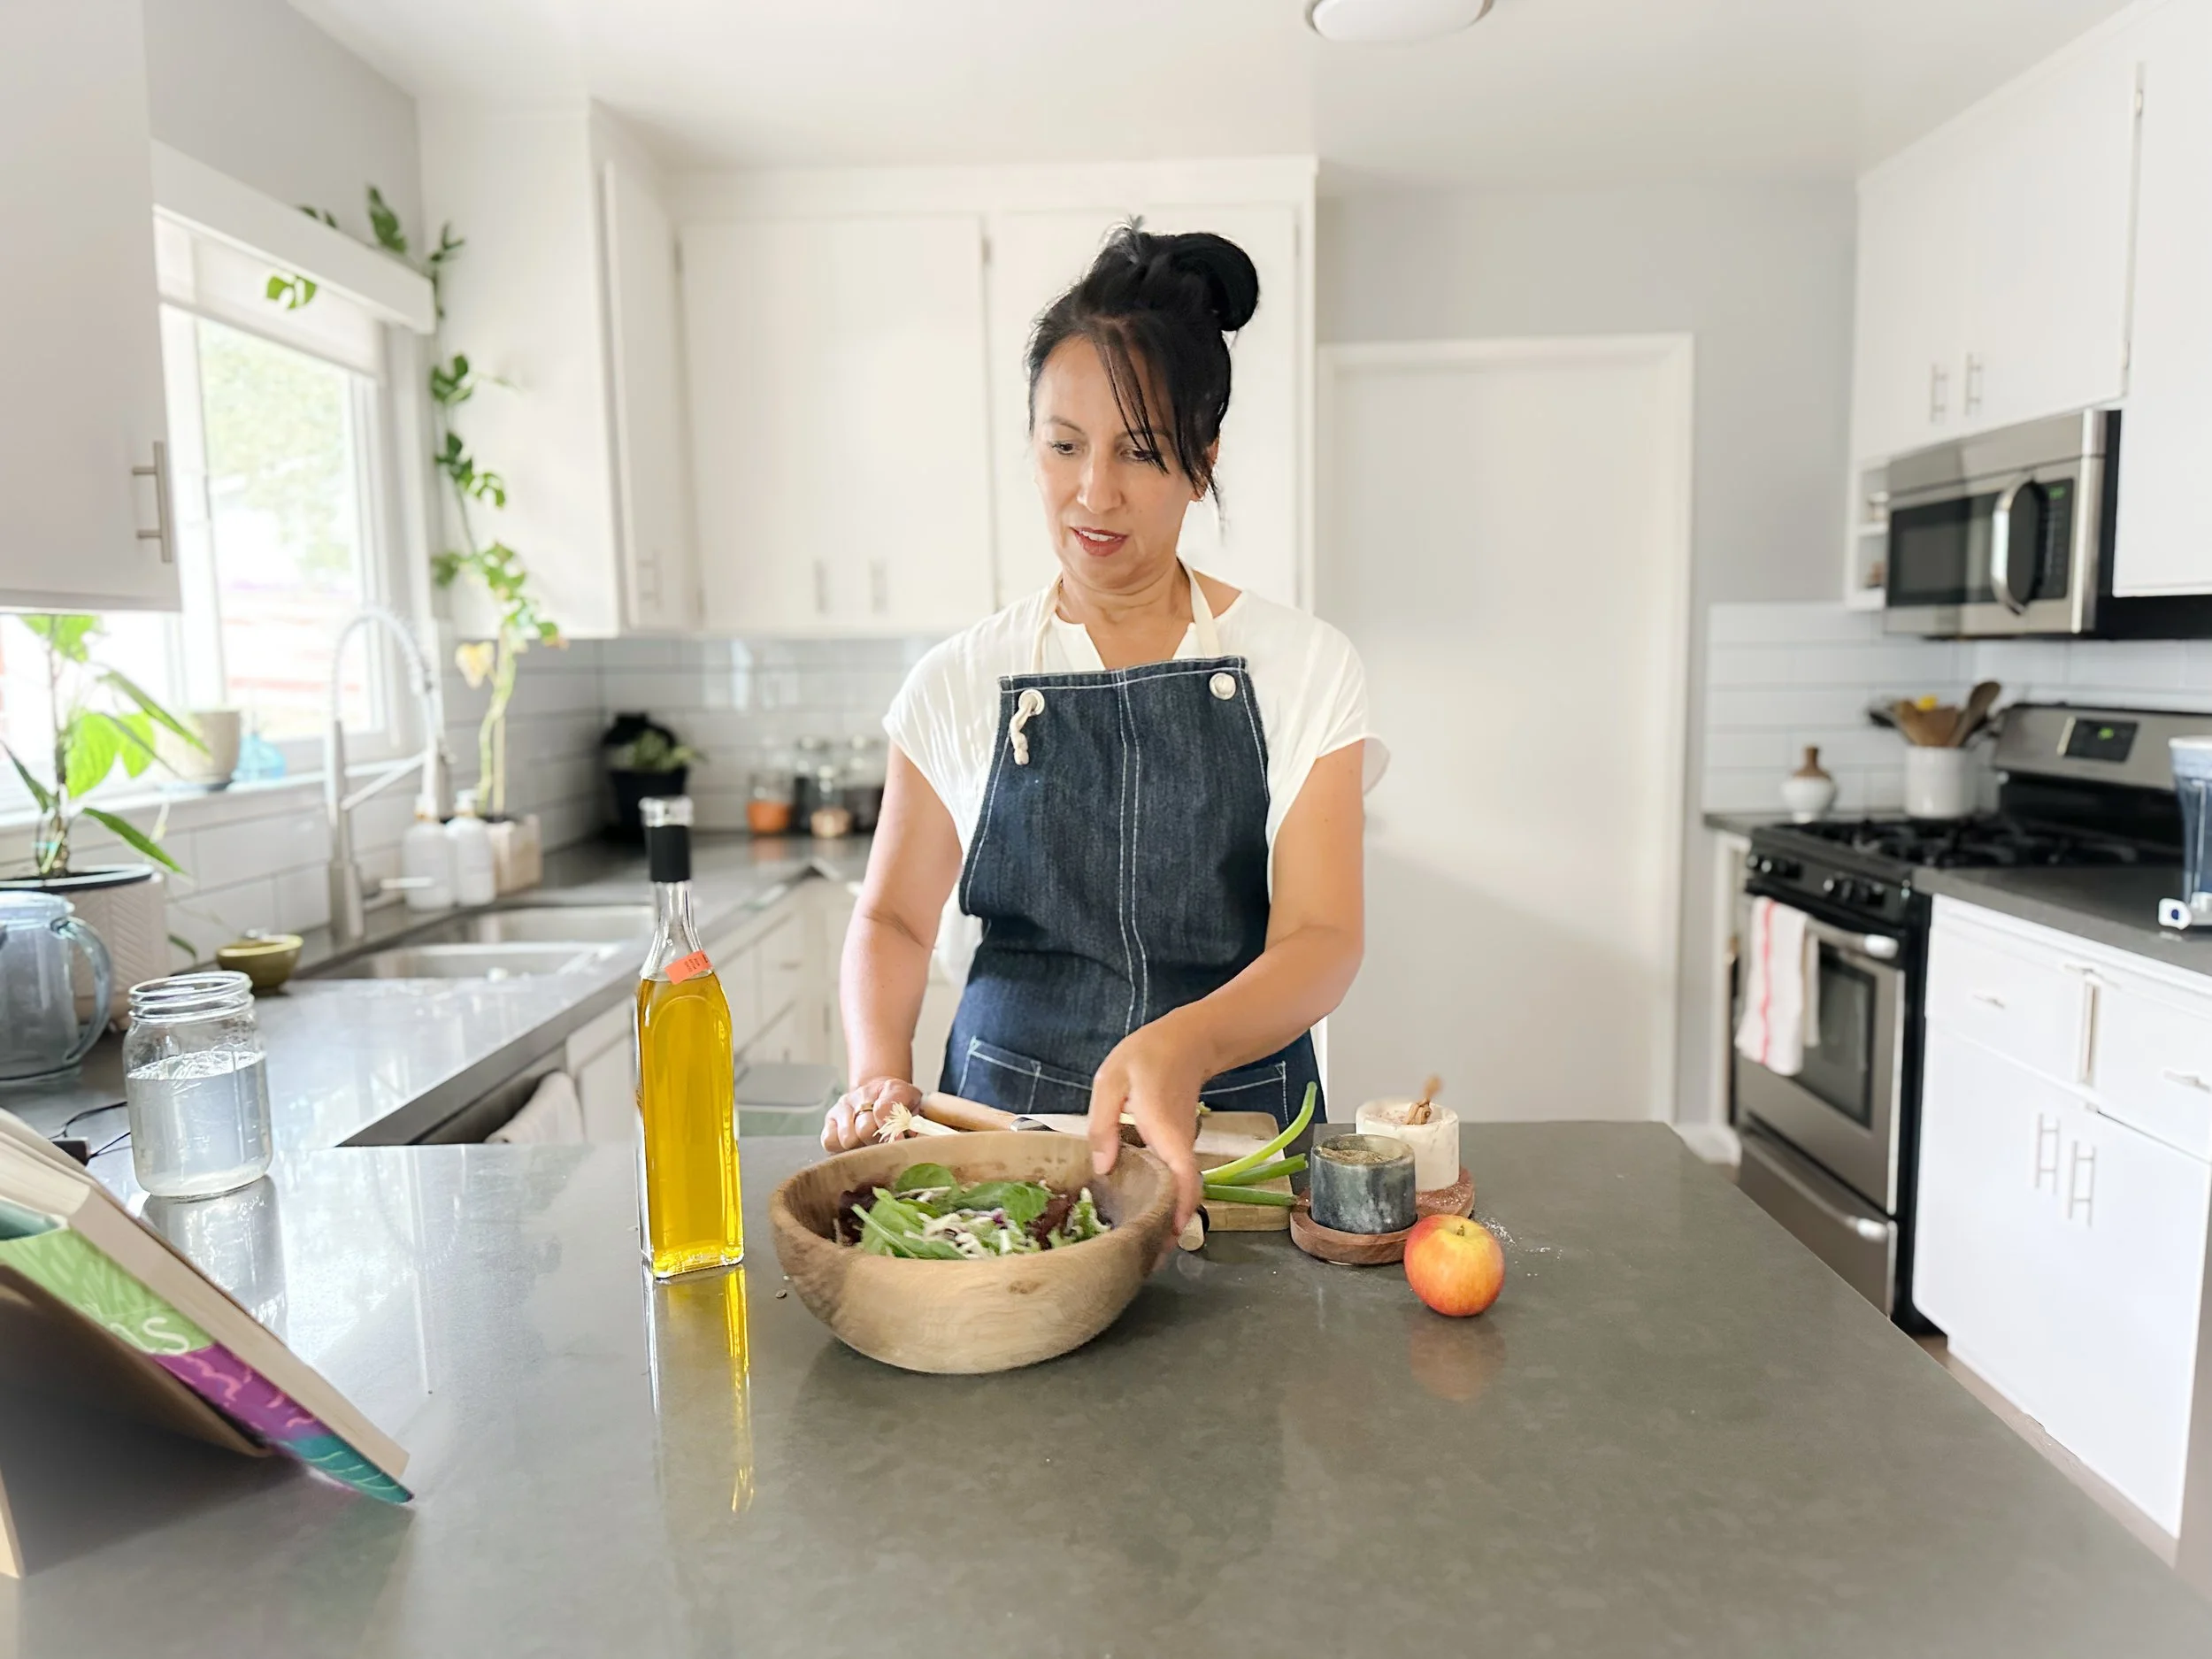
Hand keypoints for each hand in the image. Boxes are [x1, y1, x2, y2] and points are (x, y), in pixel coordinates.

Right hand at [822, 1077, 922, 1150]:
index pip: (886, 1110)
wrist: (879, 1093)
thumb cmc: (900, 1106)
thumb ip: (918, 1122)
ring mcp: (845, 1105)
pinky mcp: (830, 1119)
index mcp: (892, 1089)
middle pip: (865, 1129)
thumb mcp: (916, 1109)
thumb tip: (909, 1138)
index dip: (893, 1132)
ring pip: (848, 1138)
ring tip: (869, 1142)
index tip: (898, 1143)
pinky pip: (830, 1141)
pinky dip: (841, 1147)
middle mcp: (864, 1094)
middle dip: (877, 1143)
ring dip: (859, 1145)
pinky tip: (855, 1142)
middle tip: (884, 1144)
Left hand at [1088, 1019, 1207, 1234]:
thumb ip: (1103, 1125)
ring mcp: (1181, 1146)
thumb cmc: (1148, 1056)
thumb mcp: (1111, 1081)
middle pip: (1183, 1193)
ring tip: (1139, 1243)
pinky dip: (1163, 1197)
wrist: (1189, 1040)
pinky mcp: (1177, 1145)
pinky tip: (1139, 1209)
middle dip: (1169, 1228)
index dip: (1180, 1210)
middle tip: (1145, 1259)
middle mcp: (1179, 1144)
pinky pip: (1174, 1176)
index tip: (1171, 1238)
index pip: (1184, 1177)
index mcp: (1163, 1130)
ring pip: (1179, 1187)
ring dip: (1165, 1214)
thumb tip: (1102, 1170)